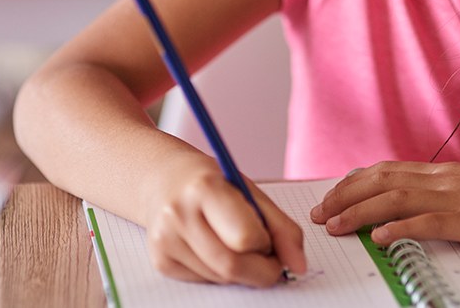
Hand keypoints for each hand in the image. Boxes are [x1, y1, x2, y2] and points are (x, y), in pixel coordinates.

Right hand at [143, 156, 305, 285]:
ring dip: (241, 271)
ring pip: (220, 277)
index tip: (269, 238)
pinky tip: (214, 248)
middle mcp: (179, 213)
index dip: (266, 243)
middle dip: (261, 270)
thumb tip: (299, 266)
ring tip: (237, 246)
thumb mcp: (249, 190)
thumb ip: (281, 227)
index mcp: (205, 187)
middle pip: (232, 265)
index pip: (245, 237)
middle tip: (269, 260)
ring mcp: (165, 239)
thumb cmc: (213, 182)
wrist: (163, 179)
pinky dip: (220, 272)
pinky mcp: (160, 260)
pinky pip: (204, 281)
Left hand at [310, 160, 459, 249]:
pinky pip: (431, 222)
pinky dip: (401, 228)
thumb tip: (423, 200)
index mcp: (446, 173)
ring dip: (359, 212)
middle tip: (319, 213)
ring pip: (396, 198)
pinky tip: (380, 237)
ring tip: (334, 225)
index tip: (331, 194)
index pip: (387, 170)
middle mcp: (445, 180)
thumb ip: (451, 190)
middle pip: (381, 181)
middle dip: (344, 196)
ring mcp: (459, 199)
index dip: (354, 182)